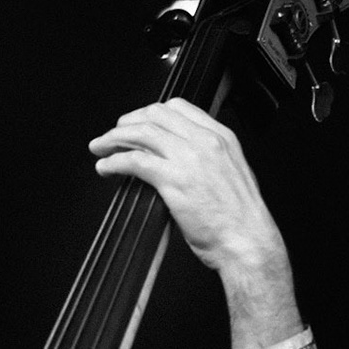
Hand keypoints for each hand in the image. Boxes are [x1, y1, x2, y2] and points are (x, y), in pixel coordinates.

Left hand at [88, 98, 285, 276]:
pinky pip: (134, 161)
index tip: (137, 122)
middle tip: (113, 134)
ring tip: (101, 148)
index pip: (178, 107)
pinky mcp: (173, 180)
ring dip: (114, 138)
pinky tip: (106, 168)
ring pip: (141, 133)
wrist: (248, 241)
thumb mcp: (231, 172)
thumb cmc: (240, 217)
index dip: (150, 112)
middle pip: (155, 115)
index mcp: (221, 137)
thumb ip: (209, 158)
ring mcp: (189, 159)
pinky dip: (114, 162)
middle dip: (127, 121)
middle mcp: (205, 142)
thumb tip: (181, 156)